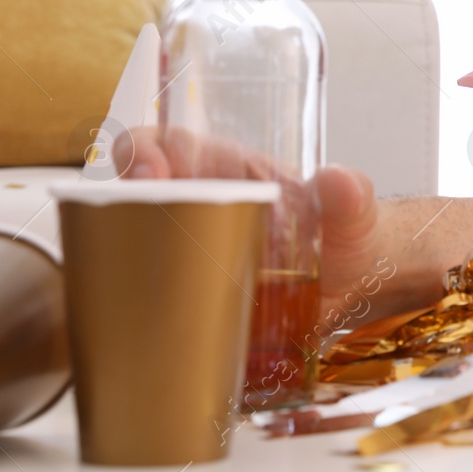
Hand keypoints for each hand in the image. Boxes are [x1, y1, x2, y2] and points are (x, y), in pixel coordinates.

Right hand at [117, 127, 384, 320]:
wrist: (356, 288)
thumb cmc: (345, 235)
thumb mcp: (354, 214)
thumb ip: (352, 196)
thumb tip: (339, 181)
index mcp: (225, 170)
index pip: (163, 144)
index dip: (141, 152)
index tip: (149, 175)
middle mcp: (196, 207)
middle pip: (128, 196)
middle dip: (116, 208)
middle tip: (134, 232)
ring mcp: (188, 254)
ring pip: (129, 247)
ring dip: (121, 260)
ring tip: (141, 281)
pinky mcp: (191, 299)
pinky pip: (149, 299)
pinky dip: (140, 309)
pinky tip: (152, 327)